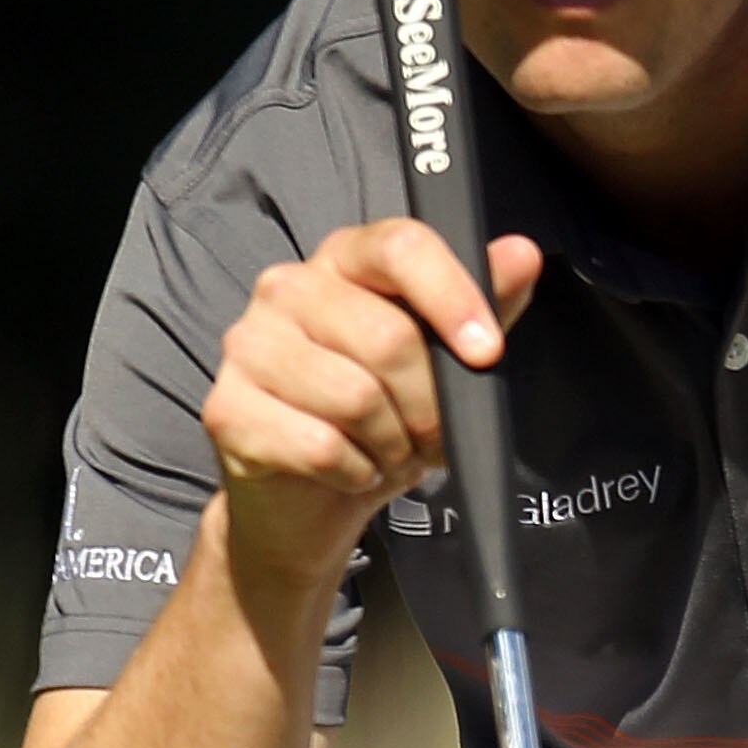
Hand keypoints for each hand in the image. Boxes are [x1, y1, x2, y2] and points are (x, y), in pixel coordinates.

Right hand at [201, 218, 543, 592]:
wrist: (311, 501)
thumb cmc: (381, 419)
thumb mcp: (444, 362)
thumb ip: (483, 305)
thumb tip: (520, 255)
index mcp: (344, 259)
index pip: (400, 246)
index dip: (453, 298)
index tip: (486, 351)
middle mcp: (287, 288)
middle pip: (388, 338)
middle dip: (428, 405)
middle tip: (428, 433)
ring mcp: (248, 345)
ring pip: (355, 397)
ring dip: (392, 443)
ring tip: (386, 449)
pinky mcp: (227, 408)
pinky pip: (320, 445)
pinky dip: (354, 472)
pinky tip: (349, 469)